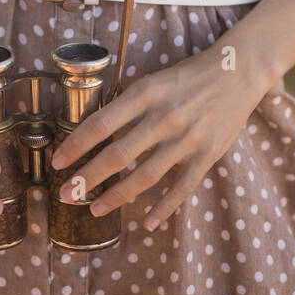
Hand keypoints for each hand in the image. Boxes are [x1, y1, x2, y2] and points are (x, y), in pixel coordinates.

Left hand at [48, 40, 270, 230]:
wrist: (236, 72)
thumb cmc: (188, 75)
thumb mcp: (153, 79)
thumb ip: (129, 103)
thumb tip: (98, 130)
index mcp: (146, 93)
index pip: (101, 123)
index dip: (76, 145)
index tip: (58, 162)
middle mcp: (164, 117)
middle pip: (118, 155)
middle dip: (87, 179)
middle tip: (66, 195)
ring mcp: (186, 139)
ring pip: (144, 177)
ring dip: (116, 197)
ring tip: (94, 210)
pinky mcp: (207, 155)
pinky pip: (181, 189)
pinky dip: (163, 208)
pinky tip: (147, 223)